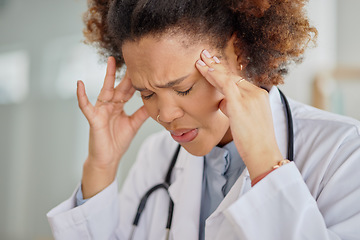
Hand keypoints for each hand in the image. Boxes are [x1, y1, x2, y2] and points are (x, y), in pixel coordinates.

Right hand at [77, 57, 148, 197]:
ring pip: (105, 90)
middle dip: (125, 73)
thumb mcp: (134, 124)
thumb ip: (142, 113)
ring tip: (111, 60)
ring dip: (107, 76)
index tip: (144, 67)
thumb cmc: (118, 142)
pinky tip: (79, 84)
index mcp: (119, 106)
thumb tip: (154, 101)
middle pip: (119, 86)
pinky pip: (85, 105)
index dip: (135, 80)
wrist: (108, 159)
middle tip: (133, 58)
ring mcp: (101, 110)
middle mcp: (110, 105)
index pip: (128, 90)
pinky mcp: (93, 118)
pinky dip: (81, 95)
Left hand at [195, 50, 282, 179]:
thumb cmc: (254, 142)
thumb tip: (222, 103)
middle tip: (205, 54)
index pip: (239, 79)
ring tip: (200, 59)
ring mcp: (249, 98)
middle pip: (233, 75)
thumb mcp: (245, 120)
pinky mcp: (241, 105)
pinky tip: (205, 69)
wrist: (264, 154)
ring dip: (212, 67)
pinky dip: (214, 76)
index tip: (213, 64)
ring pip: (228, 77)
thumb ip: (234, 108)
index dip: (224, 71)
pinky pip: (226, 84)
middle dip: (217, 64)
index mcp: (259, 96)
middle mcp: (256, 93)